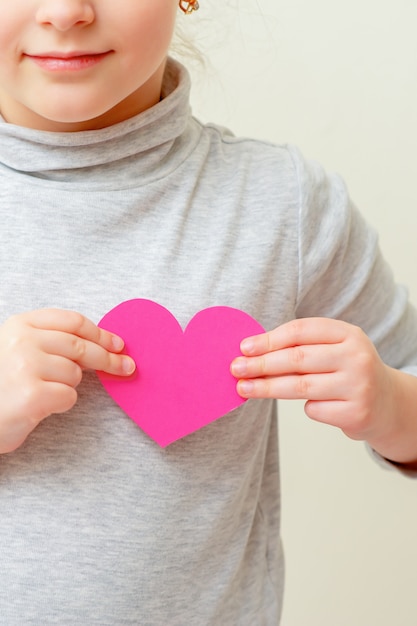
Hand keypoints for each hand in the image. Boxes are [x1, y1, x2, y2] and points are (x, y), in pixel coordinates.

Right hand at [0, 309, 134, 452]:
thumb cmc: (1, 386)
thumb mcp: (17, 350)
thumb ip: (51, 341)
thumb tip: (103, 344)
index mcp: (20, 325)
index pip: (72, 321)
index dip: (100, 333)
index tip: (118, 343)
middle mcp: (22, 341)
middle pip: (81, 346)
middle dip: (108, 358)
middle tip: (127, 367)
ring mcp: (26, 366)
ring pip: (75, 374)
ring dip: (67, 386)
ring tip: (42, 391)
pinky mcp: (32, 394)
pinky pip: (68, 396)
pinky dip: (60, 404)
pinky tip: (39, 405)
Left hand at [231, 317, 394, 442]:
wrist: (386, 403)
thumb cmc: (346, 371)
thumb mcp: (333, 348)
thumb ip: (301, 345)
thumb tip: (252, 351)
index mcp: (349, 333)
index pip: (301, 331)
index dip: (269, 339)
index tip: (244, 347)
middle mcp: (357, 357)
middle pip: (297, 359)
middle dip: (261, 364)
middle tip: (236, 369)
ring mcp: (359, 386)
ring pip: (300, 386)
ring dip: (267, 387)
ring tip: (244, 388)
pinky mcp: (356, 413)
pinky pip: (314, 409)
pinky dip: (305, 406)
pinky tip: (310, 403)